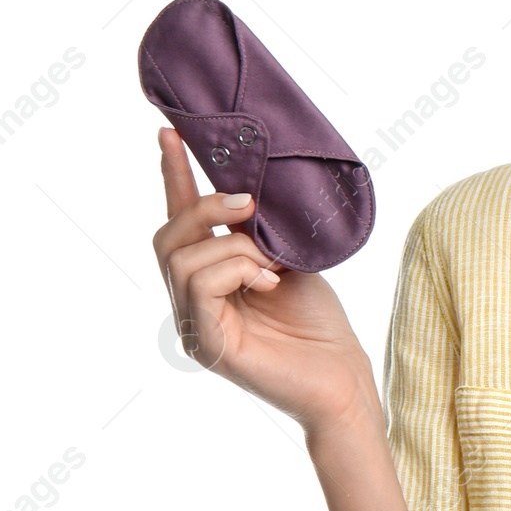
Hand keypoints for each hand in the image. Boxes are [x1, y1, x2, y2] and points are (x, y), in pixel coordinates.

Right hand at [152, 126, 377, 434]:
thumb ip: (261, 230)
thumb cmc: (319, 323)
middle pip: (168, 236)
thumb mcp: (289, 258)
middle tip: (252, 206)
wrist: (342, 377)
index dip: (174, 176)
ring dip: (233, 245)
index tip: (169, 133)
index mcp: (210, 277)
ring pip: (182, 258)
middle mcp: (192, 301)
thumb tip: (248, 190)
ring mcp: (193, 324)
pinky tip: (267, 281)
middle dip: (206, 207)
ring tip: (272, 261)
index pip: (181, 221)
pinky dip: (235, 270)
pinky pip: (200, 285)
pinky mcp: (206, 344)